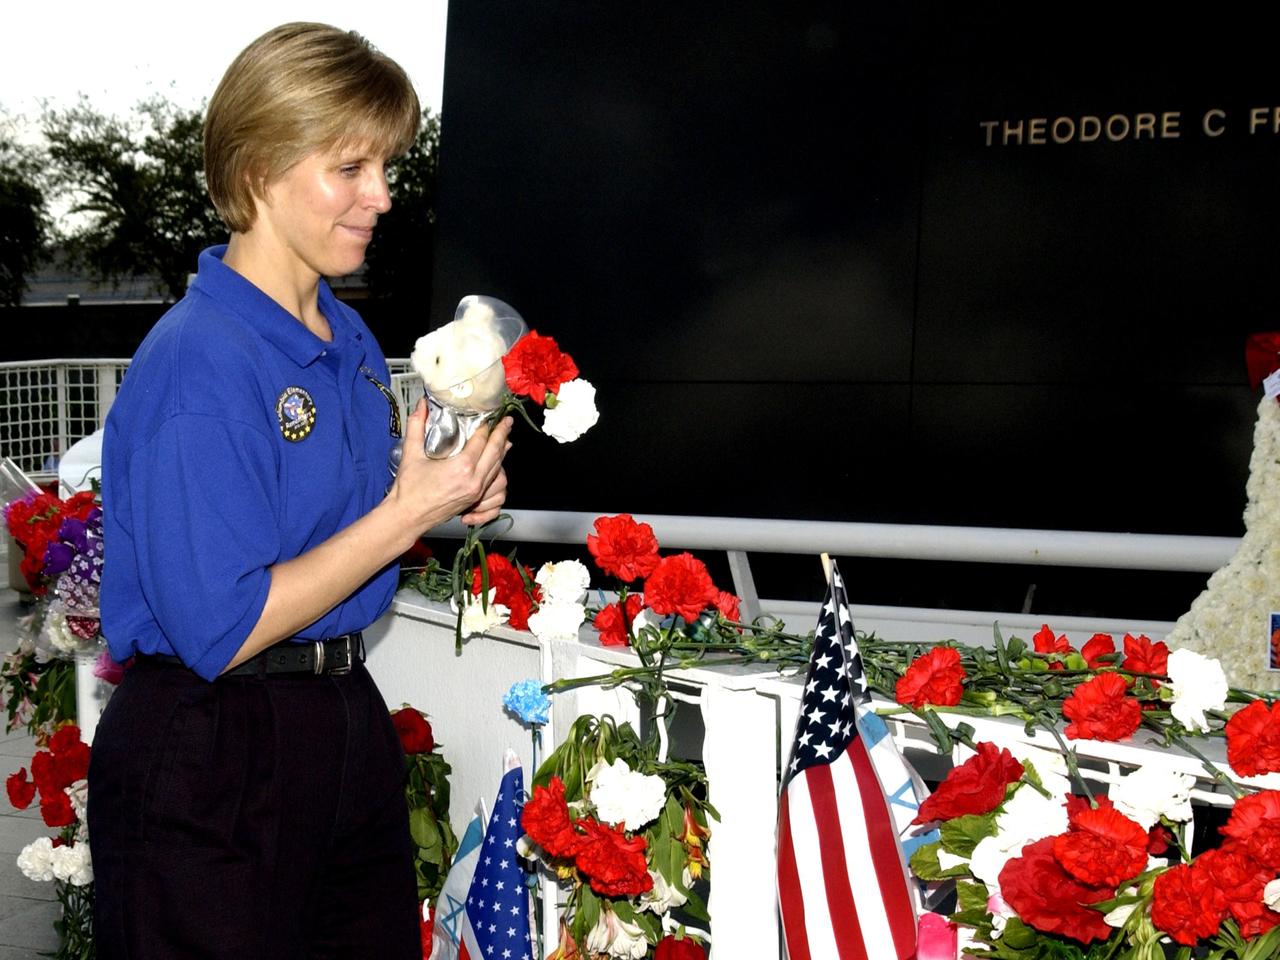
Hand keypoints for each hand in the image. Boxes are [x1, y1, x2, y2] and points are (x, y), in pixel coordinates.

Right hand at [386, 400, 512, 537]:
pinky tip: (497, 464)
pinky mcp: (474, 500)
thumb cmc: (408, 490)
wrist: (408, 517)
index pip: (482, 441)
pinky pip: (493, 482)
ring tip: (505, 439)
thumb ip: (417, 425)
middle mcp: (474, 481)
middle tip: (507, 421)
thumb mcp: (411, 454)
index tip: (489, 415)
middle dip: (503, 435)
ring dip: (502, 452)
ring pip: (497, 468)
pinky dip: (497, 470)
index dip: (486, 426)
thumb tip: (422, 406)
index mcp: (461, 468)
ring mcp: (476, 492)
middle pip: (496, 453)